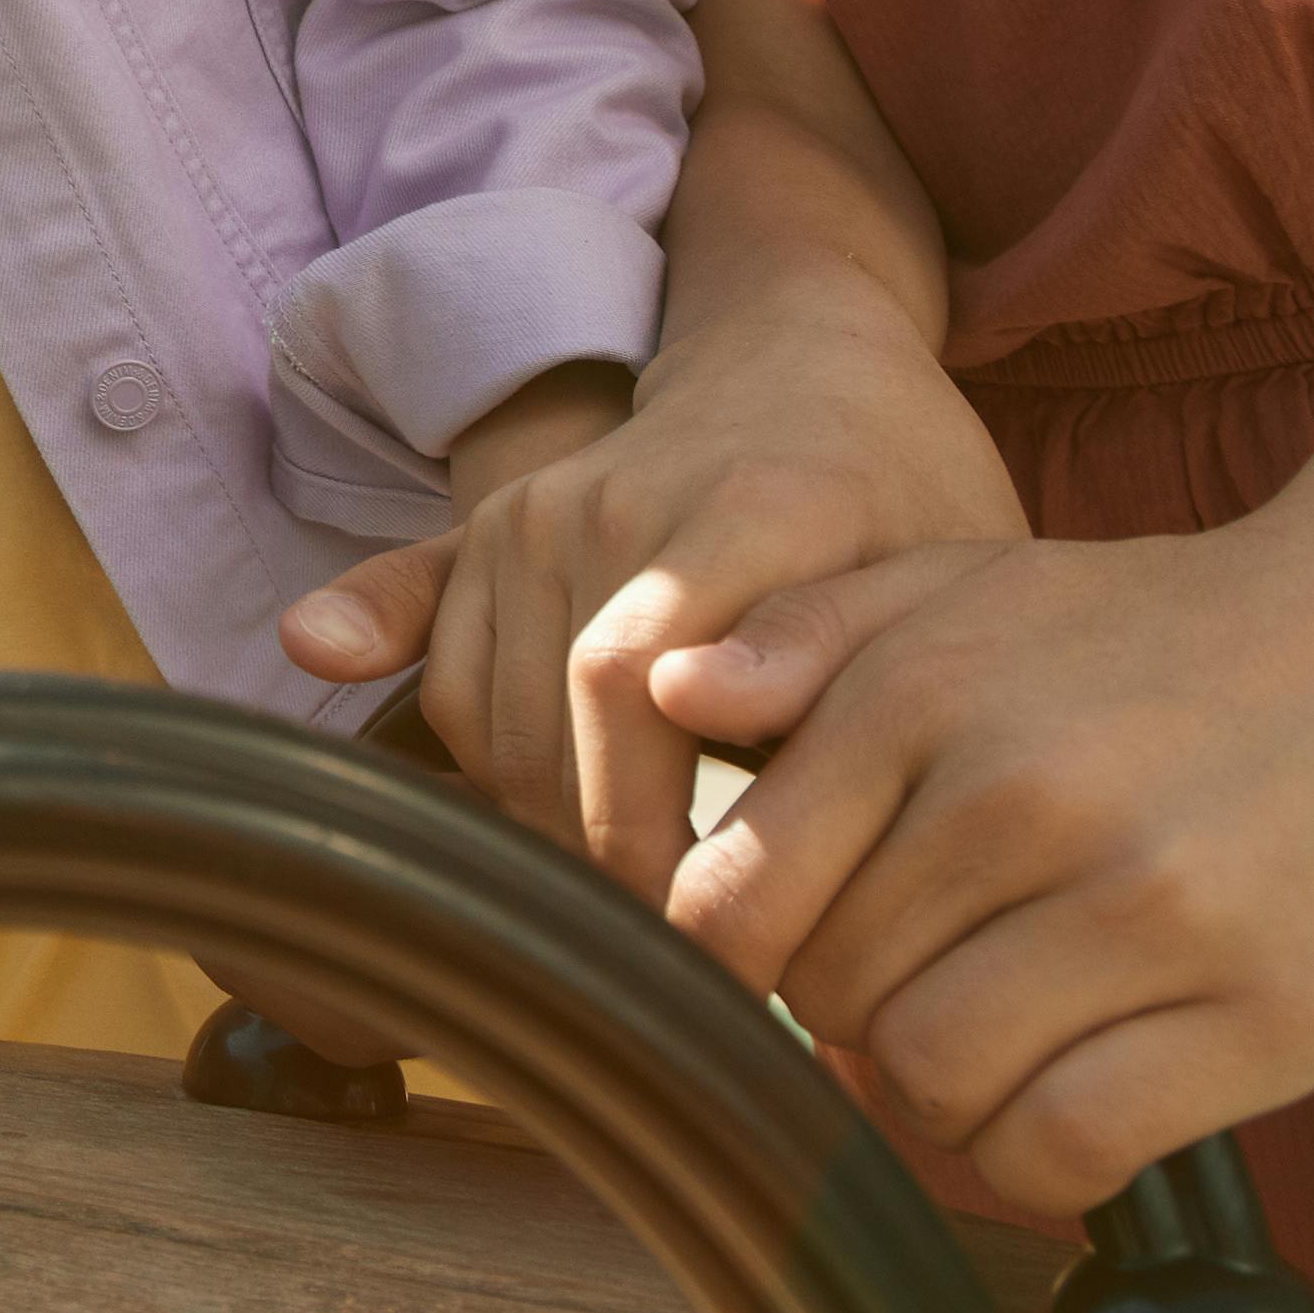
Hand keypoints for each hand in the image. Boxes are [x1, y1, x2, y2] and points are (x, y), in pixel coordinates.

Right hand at [276, 312, 1019, 894]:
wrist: (804, 353)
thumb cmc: (902, 492)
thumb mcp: (948, 579)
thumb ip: (884, 707)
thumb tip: (819, 867)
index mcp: (753, 511)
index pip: (634, 686)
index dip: (641, 835)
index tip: (702, 945)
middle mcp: (620, 501)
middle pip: (552, 725)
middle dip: (596, 866)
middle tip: (670, 959)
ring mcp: (542, 510)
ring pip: (487, 719)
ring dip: (537, 829)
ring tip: (624, 898)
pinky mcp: (491, 527)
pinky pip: (426, 641)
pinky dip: (417, 711)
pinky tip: (365, 705)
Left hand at [650, 496, 1313, 1213]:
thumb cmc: (1170, 630)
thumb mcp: (976, 585)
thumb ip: (811, 636)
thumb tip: (668, 701)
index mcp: (928, 692)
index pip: (731, 901)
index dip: (748, 952)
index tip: (810, 946)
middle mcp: (1022, 798)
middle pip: (828, 1000)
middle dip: (853, 1012)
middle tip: (934, 974)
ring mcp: (1150, 911)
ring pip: (932, 1086)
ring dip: (944, 1090)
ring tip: (1006, 1029)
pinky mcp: (1266, 1014)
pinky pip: (1064, 1147)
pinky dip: (1040, 1146)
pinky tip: (1080, 1083)